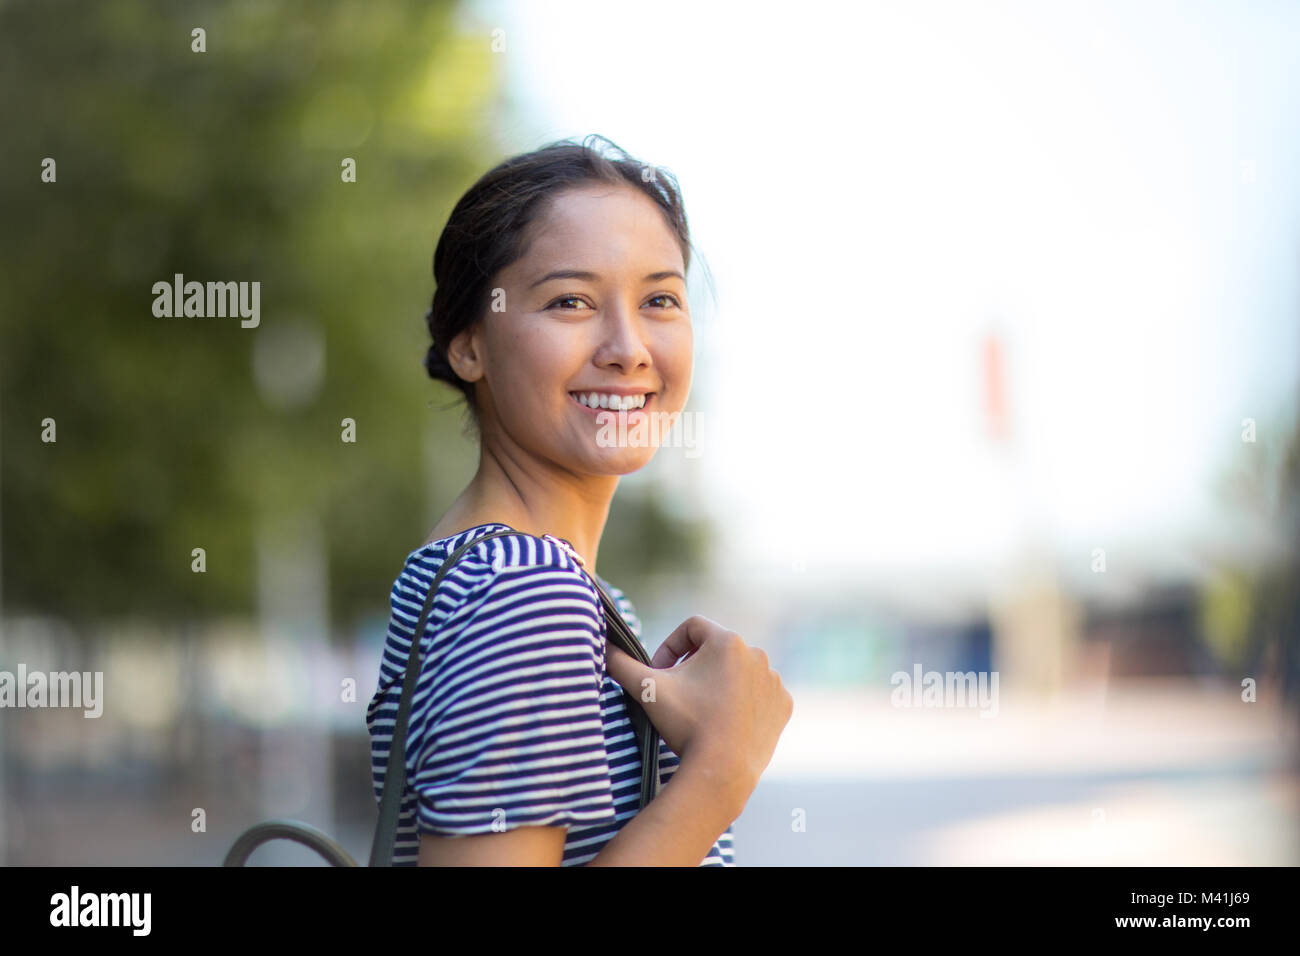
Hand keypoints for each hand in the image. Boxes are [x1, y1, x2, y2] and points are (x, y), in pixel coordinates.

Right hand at [605, 616, 792, 805]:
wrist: (722, 771)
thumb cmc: (685, 724)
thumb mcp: (647, 690)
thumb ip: (620, 663)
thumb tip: (601, 647)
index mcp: (727, 641)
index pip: (692, 628)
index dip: (670, 646)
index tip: (661, 672)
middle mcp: (757, 654)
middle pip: (716, 650)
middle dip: (695, 668)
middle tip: (679, 696)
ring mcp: (773, 680)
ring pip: (738, 671)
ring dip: (720, 683)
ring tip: (702, 710)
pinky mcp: (783, 704)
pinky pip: (760, 694)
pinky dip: (744, 703)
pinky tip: (727, 722)